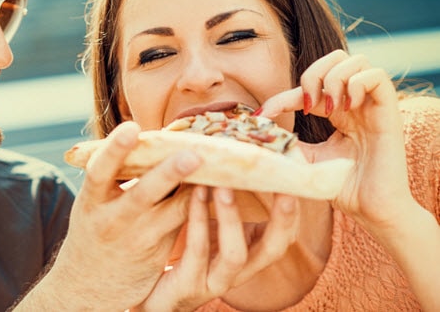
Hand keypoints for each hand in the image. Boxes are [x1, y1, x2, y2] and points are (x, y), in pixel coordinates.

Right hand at [40, 121, 203, 310]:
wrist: (87, 285)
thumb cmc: (95, 227)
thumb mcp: (94, 202)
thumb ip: (115, 174)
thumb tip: (148, 136)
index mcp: (91, 200)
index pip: (100, 171)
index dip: (115, 149)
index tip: (132, 128)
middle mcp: (113, 219)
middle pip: (143, 194)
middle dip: (167, 174)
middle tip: (192, 156)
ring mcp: (138, 237)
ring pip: (172, 211)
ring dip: (196, 190)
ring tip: (218, 170)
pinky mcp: (158, 249)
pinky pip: (184, 221)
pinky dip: (201, 202)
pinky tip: (219, 185)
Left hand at [134, 187, 298, 311]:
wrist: (153, 293)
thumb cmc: (185, 251)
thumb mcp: (211, 226)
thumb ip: (226, 201)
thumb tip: (234, 153)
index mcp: (249, 253)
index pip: (283, 235)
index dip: (292, 211)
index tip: (294, 179)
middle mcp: (240, 271)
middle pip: (274, 249)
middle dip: (282, 219)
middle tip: (282, 185)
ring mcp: (216, 281)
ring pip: (236, 253)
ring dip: (232, 217)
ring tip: (224, 185)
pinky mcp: (189, 285)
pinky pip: (198, 250)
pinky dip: (198, 219)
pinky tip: (195, 193)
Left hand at [261, 49, 412, 230]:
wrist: (371, 209)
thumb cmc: (343, 187)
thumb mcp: (307, 160)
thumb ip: (289, 143)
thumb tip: (259, 133)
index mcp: (336, 111)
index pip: (307, 86)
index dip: (281, 96)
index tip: (262, 114)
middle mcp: (354, 103)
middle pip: (335, 58)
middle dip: (313, 74)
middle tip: (306, 106)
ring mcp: (372, 105)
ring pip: (355, 60)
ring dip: (333, 79)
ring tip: (329, 109)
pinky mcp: (389, 111)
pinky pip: (377, 75)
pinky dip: (357, 84)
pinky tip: (348, 108)